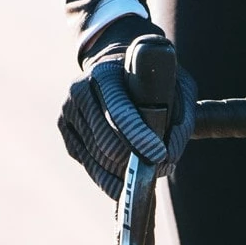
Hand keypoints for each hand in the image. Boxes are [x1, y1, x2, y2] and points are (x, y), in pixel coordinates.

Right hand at [57, 36, 198, 198]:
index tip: (159, 155)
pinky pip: (88, 164)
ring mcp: (68, 110)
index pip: (120, 110)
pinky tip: (125, 178)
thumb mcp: (173, 82)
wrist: (111, 67)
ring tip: (147, 175)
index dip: (139, 136)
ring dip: (123, 174)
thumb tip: (170, 155)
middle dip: (135, 161)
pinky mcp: (64, 128)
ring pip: (97, 159)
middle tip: (161, 168)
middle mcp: (80, 89)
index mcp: (105, 73)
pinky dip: (109, 177)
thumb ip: (181, 115)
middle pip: (107, 142)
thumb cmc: (148, 78)